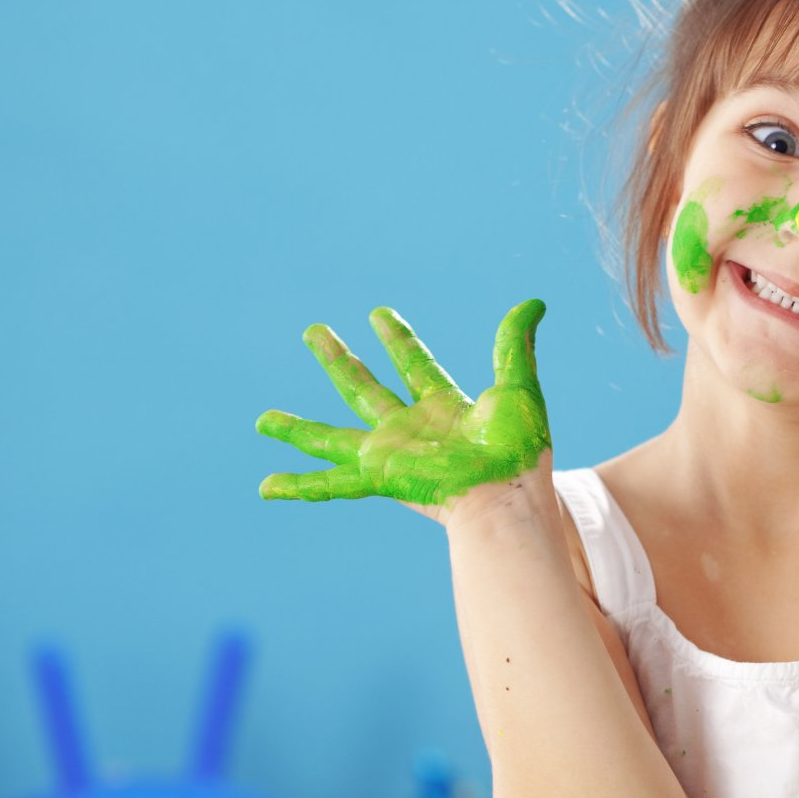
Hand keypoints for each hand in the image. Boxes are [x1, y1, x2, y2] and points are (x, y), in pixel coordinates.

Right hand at [256, 299, 550, 517]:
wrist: (508, 494)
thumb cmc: (519, 452)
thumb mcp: (518, 388)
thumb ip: (515, 345)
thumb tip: (535, 302)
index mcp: (443, 407)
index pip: (414, 363)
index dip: (396, 337)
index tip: (378, 313)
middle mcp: (410, 429)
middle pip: (363, 387)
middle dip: (338, 360)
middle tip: (313, 331)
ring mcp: (389, 453)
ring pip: (331, 436)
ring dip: (297, 428)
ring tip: (263, 420)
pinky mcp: (378, 477)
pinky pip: (330, 483)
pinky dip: (297, 486)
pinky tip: (267, 487)